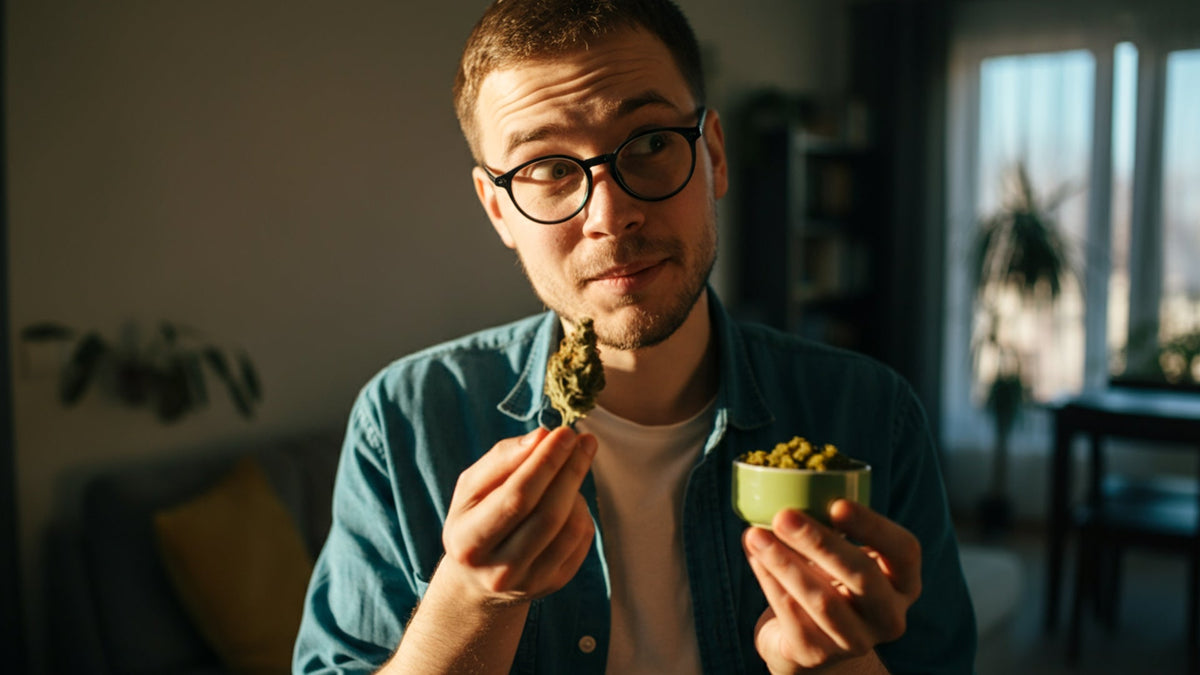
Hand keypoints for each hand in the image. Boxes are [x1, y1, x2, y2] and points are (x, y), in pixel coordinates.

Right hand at [439, 427, 597, 606]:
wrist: (476, 580)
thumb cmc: (474, 520)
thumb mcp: (471, 488)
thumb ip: (501, 458)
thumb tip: (542, 437)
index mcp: (469, 541)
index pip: (517, 497)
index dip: (545, 462)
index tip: (565, 433)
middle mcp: (499, 569)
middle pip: (548, 514)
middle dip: (571, 471)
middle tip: (584, 441)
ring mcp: (530, 582)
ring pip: (570, 528)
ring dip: (577, 490)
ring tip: (571, 470)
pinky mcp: (554, 585)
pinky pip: (581, 541)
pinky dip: (582, 512)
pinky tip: (570, 498)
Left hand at [742, 500, 920, 673]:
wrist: (808, 642)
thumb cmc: (827, 582)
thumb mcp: (838, 555)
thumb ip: (825, 526)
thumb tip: (783, 487)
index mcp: (903, 581)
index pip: (904, 551)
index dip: (873, 526)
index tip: (837, 503)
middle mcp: (889, 616)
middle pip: (862, 576)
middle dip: (819, 542)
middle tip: (783, 515)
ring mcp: (857, 641)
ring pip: (823, 600)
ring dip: (784, 563)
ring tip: (755, 535)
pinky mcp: (819, 655)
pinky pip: (793, 615)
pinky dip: (770, 582)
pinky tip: (755, 557)